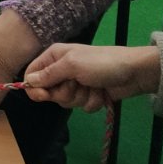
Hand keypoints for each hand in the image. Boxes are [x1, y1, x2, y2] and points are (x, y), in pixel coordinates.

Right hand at [23, 43, 161, 111]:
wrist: (133, 72)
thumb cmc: (101, 63)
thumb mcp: (72, 65)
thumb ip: (49, 74)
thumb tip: (28, 82)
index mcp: (54, 57)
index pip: (33, 74)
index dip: (35, 87)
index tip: (43, 96)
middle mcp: (62, 70)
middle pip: (49, 92)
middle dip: (65, 93)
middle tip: (77, 84)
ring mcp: (76, 84)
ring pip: (66, 101)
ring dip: (80, 97)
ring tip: (93, 87)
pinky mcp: (88, 95)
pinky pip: (82, 106)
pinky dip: (92, 102)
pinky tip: (101, 93)